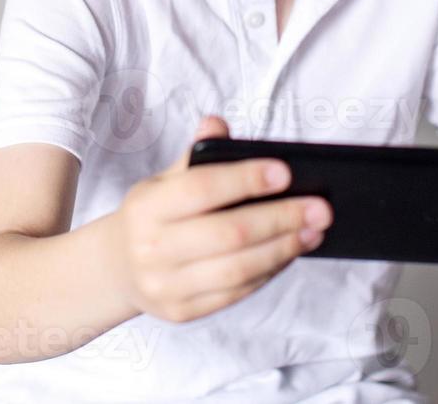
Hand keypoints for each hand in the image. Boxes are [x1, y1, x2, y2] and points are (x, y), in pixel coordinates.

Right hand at [110, 116, 331, 323]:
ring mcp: (166, 285)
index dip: (245, 179)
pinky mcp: (182, 311)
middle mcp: (152, 248)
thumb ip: (195, 155)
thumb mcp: (164, 180)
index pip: (202, 188)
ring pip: (238, 269)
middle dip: (281, 219)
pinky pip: (236, 294)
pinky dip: (268, 272)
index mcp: (147, 207)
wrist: (117, 267)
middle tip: (320, 208)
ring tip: (312, 232)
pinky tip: (288, 254)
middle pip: (229, 234)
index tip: (285, 172)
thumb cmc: (153, 216)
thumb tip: (217, 125)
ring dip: (283, 249)